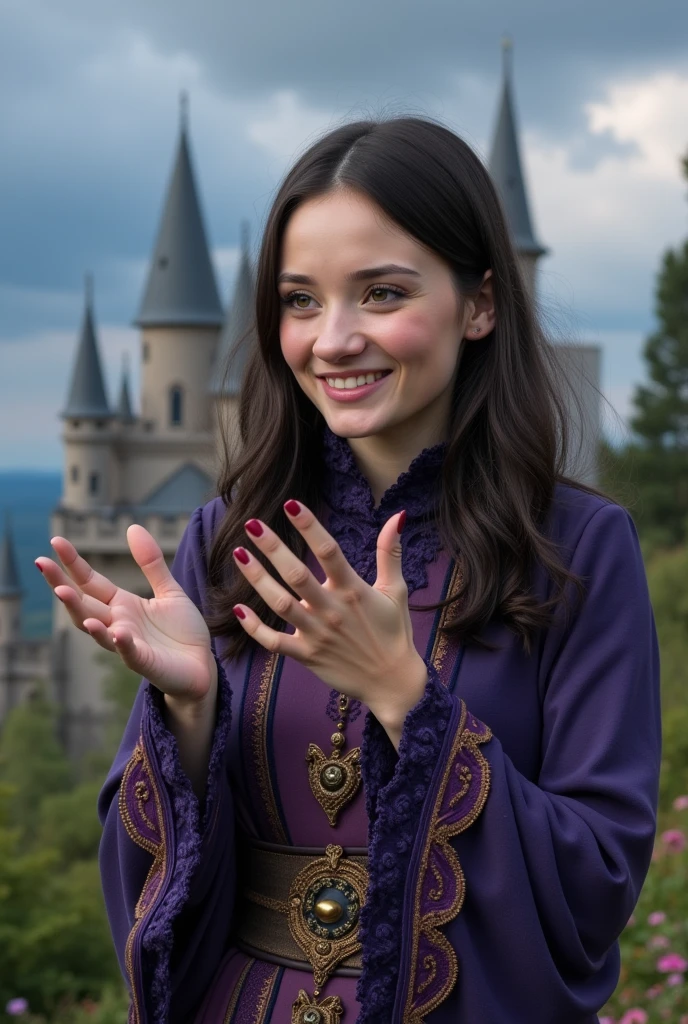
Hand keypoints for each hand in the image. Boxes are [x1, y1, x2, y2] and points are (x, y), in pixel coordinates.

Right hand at [36, 526, 216, 709]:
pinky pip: (129, 652)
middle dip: (61, 585)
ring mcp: (127, 644)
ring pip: (96, 629)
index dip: (73, 563)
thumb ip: (151, 563)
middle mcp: (117, 624)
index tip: (56, 541)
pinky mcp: (145, 662)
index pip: (90, 582)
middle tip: (42, 563)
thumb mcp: (169, 590)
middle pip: (83, 604)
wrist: (202, 666)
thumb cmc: (182, 632)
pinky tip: (115, 632)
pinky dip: (121, 643)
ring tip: (63, 593)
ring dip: (80, 612)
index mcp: (122, 605)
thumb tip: (133, 527)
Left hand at [232, 501, 427, 729]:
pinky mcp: (306, 656)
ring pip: (280, 603)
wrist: (392, 683)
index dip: (310, 526)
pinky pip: (274, 642)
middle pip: (297, 574)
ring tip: (239, 554)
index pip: (329, 551)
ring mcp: (317, 634)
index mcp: (353, 590)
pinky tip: (238, 609)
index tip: (291, 504)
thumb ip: (390, 552)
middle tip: (252, 524)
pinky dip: (255, 628)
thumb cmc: (394, 633)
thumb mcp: (396, 590)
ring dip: (257, 579)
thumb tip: (398, 515)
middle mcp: (332, 610)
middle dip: (273, 547)